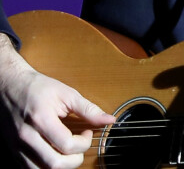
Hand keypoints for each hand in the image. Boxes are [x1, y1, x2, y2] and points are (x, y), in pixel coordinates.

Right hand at [0, 34, 114, 167]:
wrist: (11, 86)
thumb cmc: (40, 87)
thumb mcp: (67, 93)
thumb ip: (88, 109)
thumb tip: (109, 119)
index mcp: (41, 119)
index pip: (66, 144)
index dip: (84, 143)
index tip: (88, 132)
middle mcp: (26, 137)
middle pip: (54, 164)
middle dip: (75, 160)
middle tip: (81, 146)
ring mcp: (17, 147)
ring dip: (60, 166)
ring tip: (68, 151)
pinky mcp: (12, 151)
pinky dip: (45, 167)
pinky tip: (54, 154)